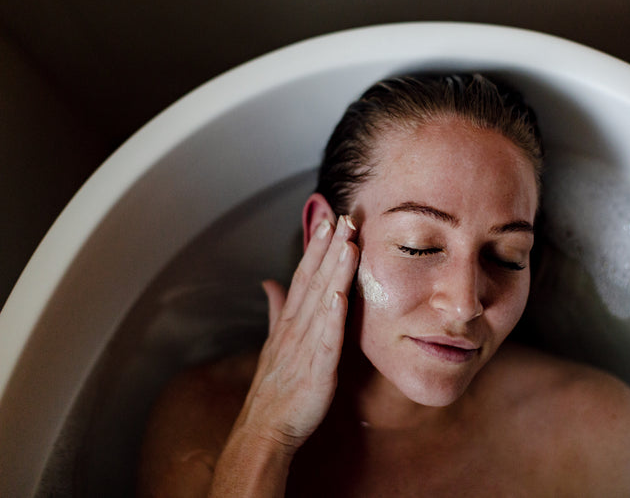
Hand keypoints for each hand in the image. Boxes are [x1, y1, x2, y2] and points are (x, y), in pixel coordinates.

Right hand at [232, 214, 358, 452]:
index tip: (330, 220)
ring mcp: (305, 348)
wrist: (265, 430)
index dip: (316, 247)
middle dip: (329, 248)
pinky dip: (331, 317)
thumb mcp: (273, 342)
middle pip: (314, 280)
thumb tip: (269, 282)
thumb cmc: (275, 389)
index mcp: (289, 322)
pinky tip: (339, 294)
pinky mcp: (317, 370)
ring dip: (334, 271)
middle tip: (344, 217)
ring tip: (347, 243)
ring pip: (322, 302)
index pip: (303, 276)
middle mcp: (295, 328)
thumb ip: (275, 309)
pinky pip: (326, 340)